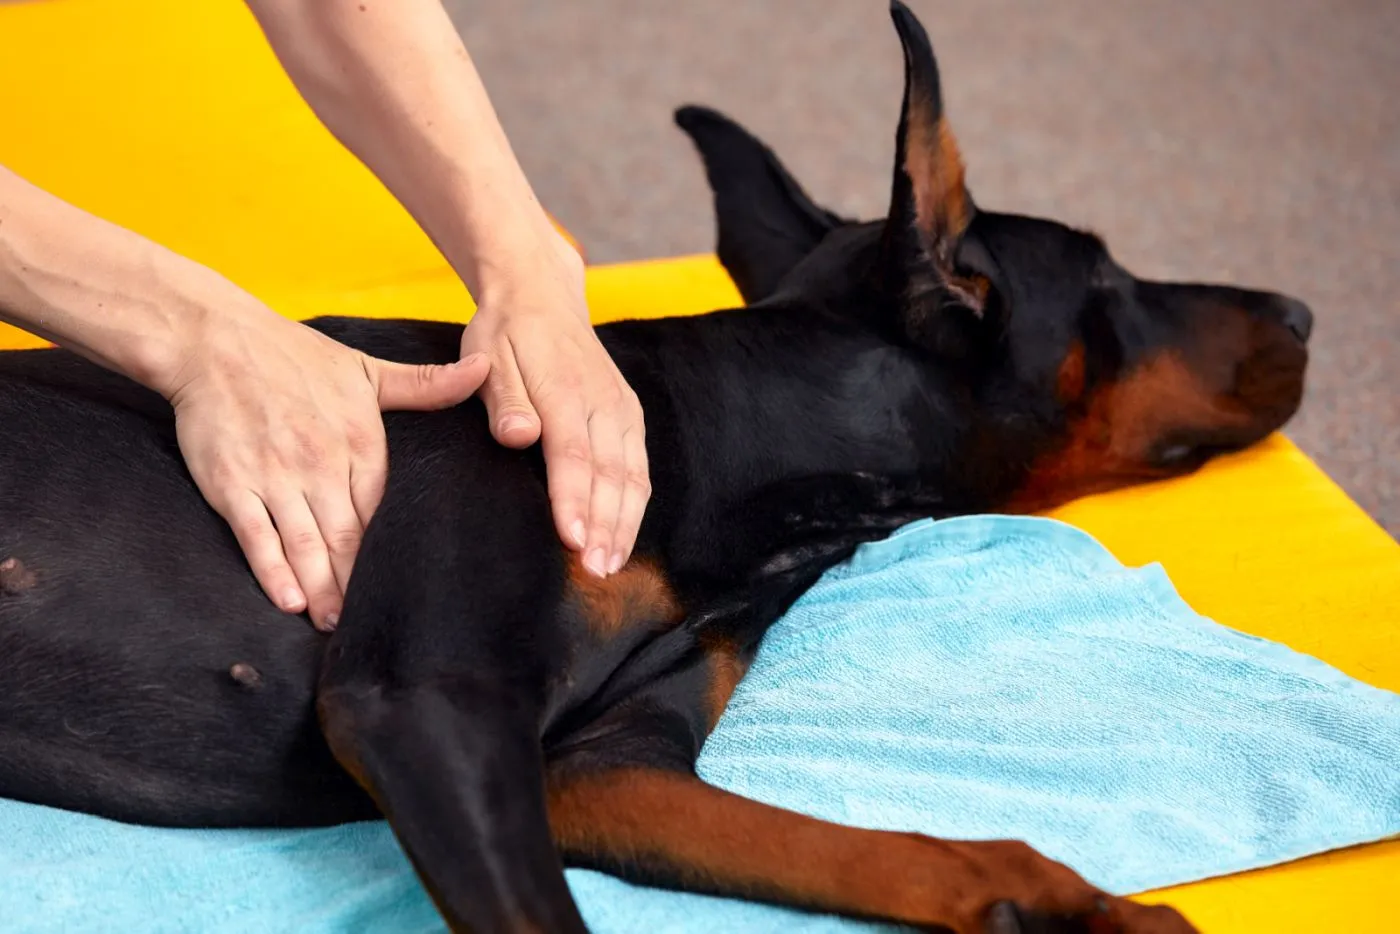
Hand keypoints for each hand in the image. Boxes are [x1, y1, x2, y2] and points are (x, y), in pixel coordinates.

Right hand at [164, 304, 488, 629]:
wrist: (215, 339)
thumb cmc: (293, 355)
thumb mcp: (367, 370)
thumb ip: (427, 385)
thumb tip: (486, 370)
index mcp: (359, 442)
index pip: (383, 509)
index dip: (392, 550)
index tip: (407, 586)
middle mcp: (321, 464)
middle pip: (348, 536)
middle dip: (358, 583)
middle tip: (371, 624)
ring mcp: (275, 476)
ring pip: (306, 543)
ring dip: (321, 587)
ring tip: (333, 622)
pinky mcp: (232, 484)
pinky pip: (256, 534)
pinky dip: (272, 569)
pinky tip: (289, 598)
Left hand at [461, 235, 650, 576]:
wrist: (543, 296)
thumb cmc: (506, 333)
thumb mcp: (488, 357)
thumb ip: (505, 400)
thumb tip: (518, 437)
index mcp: (565, 390)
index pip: (573, 455)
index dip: (574, 501)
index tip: (573, 540)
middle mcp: (602, 402)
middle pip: (611, 474)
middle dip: (606, 527)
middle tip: (596, 572)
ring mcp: (621, 409)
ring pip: (632, 476)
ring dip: (625, 524)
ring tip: (611, 566)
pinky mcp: (630, 416)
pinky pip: (640, 468)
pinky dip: (635, 506)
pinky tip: (624, 537)